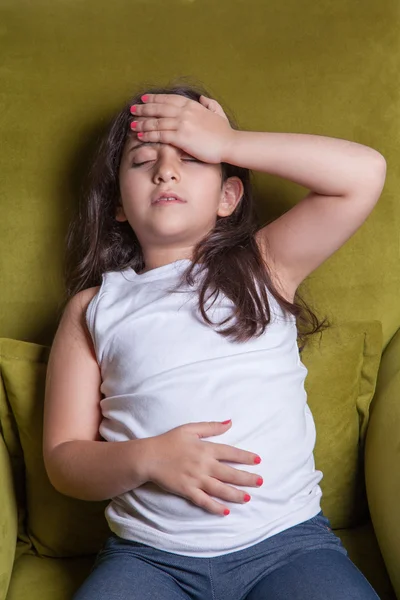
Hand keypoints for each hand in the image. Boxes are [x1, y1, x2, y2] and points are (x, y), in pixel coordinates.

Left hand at [129, 93, 235, 163]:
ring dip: (142, 122)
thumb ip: (209, 104)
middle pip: (159, 108)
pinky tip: (140, 135)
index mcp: (192, 105)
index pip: (168, 99)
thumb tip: (203, 98)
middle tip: (132, 109)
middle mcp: (185, 112)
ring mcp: (183, 124)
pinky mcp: (181, 137)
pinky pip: (160, 135)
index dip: (154, 98)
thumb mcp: (218, 113)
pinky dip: (148, 134)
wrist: (229, 143)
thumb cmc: (224, 132)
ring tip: (131, 124)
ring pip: (157, 121)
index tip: (144, 99)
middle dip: (144, 108)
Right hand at [144, 420, 262, 516]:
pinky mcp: (187, 490)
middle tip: (261, 482)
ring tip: (248, 498)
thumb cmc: (168, 441)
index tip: (258, 460)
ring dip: (236, 494)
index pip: (230, 453)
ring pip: (221, 489)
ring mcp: (196, 479)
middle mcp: (204, 465)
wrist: (148, 457)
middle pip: (230, 473)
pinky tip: (225, 511)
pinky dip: (215, 507)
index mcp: (205, 448)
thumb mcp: (190, 429)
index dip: (245, 457)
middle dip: (247, 478)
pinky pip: (204, 501)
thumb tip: (230, 422)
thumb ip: (211, 427)